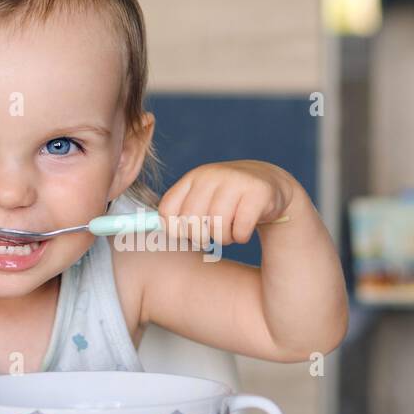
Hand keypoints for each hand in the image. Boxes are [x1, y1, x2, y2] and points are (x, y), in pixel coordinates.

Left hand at [156, 160, 298, 246]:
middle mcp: (211, 176)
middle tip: (213, 233)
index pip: (167, 212)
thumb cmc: (228, 199)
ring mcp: (235, 182)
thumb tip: (143, 233)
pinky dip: (241, 237)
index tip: (189, 233)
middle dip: (201, 237)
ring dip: (224, 238)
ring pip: (216, 228)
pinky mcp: (258, 193)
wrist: (270, 184)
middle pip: (190, 223)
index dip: (175, 231)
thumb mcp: (201, 199)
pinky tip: (246, 227)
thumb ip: (176, 214)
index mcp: (193, 178)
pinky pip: (240, 230)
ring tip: (231, 229)